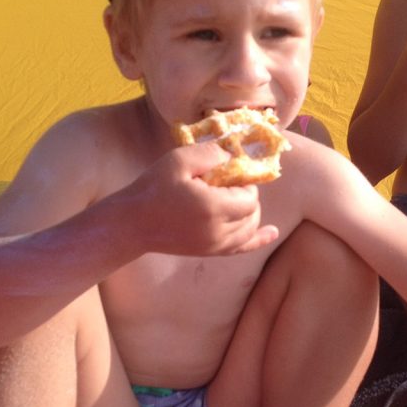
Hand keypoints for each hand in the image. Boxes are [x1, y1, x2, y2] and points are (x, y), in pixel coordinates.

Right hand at [123, 142, 278, 256]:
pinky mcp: (210, 252)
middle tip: (229, 185)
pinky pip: (242, 248)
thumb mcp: (179, 160)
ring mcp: (215, 245)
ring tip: (236, 199)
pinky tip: (272, 233)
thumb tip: (233, 156)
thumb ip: (209, 154)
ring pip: (249, 230)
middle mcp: (219, 231)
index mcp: (214, 208)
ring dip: (250, 213)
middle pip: (252, 214)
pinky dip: (259, 239)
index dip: (245, 185)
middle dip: (247, 197)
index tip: (229, 175)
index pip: (250, 198)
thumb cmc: (154, 188)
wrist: (134, 223)